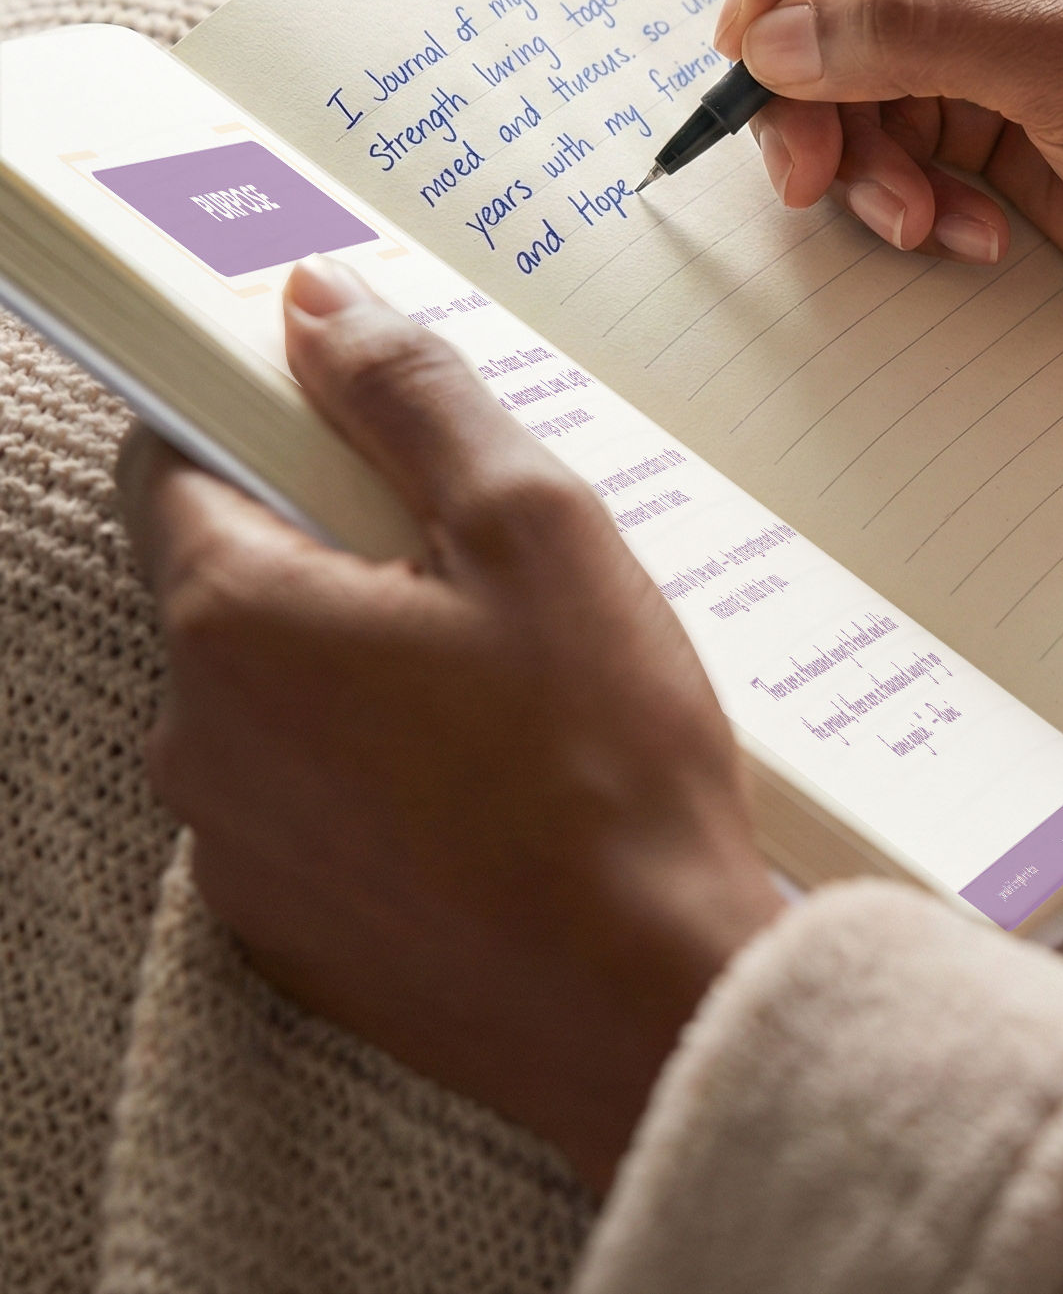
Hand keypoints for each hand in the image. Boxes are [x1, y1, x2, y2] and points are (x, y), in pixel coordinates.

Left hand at [115, 256, 781, 1191]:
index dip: (261, 417)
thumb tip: (318, 300)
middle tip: (481, 552)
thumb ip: (409, 394)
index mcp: (233, 620)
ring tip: (508, 675)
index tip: (354, 417)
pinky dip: (371, 759)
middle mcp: (195, 740)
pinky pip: (302, 793)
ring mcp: (232, 850)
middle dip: (338, 539)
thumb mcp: (531, 522)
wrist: (649, 1001)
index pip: (174, 460)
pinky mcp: (285, 929)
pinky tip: (493, 773)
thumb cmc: (602, 755)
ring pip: (272, 689)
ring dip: (358, 653)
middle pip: (231, 574)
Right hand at [715, 0, 1062, 443]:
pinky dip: (890, 183)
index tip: (767, 16)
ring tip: (904, 213)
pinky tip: (956, 229)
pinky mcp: (974, 95)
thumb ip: (918, 34)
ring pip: (827, 41)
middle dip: (802, 49)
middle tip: (797, 148)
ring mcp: (984, 1)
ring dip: (844, 139)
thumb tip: (773, 36)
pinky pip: (869, 122)